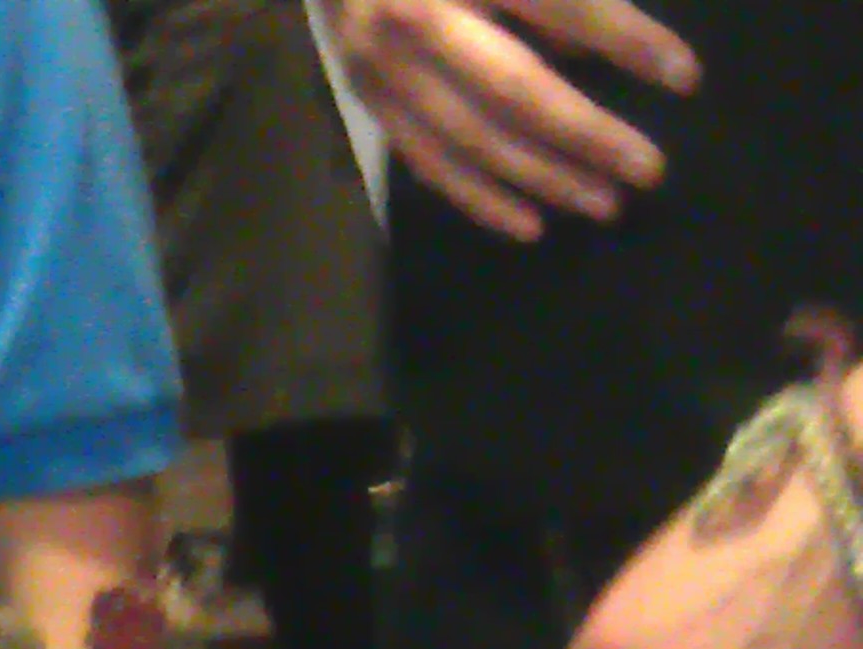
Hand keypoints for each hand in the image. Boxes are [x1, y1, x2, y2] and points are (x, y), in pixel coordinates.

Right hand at [325, 0, 698, 237]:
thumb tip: (594, 42)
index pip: (558, 2)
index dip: (625, 39)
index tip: (683, 75)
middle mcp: (415, 15)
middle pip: (514, 89)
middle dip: (587, 134)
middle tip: (649, 170)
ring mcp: (384, 66)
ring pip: (473, 139)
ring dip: (544, 179)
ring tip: (606, 203)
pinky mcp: (368, 99)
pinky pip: (429, 162)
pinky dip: (480, 199)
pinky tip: (531, 224)